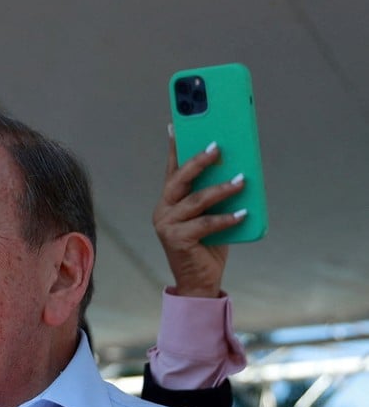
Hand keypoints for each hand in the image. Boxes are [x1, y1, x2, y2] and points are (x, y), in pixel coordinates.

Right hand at [153, 126, 246, 297]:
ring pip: (195, 200)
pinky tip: (243, 212)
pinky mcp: (177, 240)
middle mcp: (163, 209)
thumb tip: (237, 173)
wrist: (199, 282)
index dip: (174, 147)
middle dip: (198, 161)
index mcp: (168, 200)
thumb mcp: (210, 216)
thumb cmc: (207, 246)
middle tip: (218, 147)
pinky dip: (226, 218)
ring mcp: (167, 225)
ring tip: (242, 180)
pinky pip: (205, 224)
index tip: (177, 124)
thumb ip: (214, 198)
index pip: (172, 168)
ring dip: (221, 189)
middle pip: (179, 179)